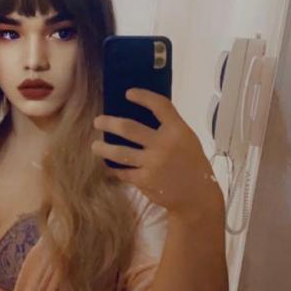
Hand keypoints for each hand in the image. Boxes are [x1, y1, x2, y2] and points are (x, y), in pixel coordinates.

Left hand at [91, 88, 221, 217]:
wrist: (196, 196)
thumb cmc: (192, 165)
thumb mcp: (187, 140)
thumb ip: (169, 129)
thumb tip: (143, 116)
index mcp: (178, 131)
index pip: (160, 106)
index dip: (143, 97)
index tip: (128, 93)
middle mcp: (164, 145)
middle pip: (129, 128)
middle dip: (109, 123)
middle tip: (97, 121)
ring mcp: (152, 164)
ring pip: (120, 153)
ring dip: (104, 149)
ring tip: (94, 146)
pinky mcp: (144, 181)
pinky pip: (124, 172)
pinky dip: (116, 168)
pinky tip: (110, 165)